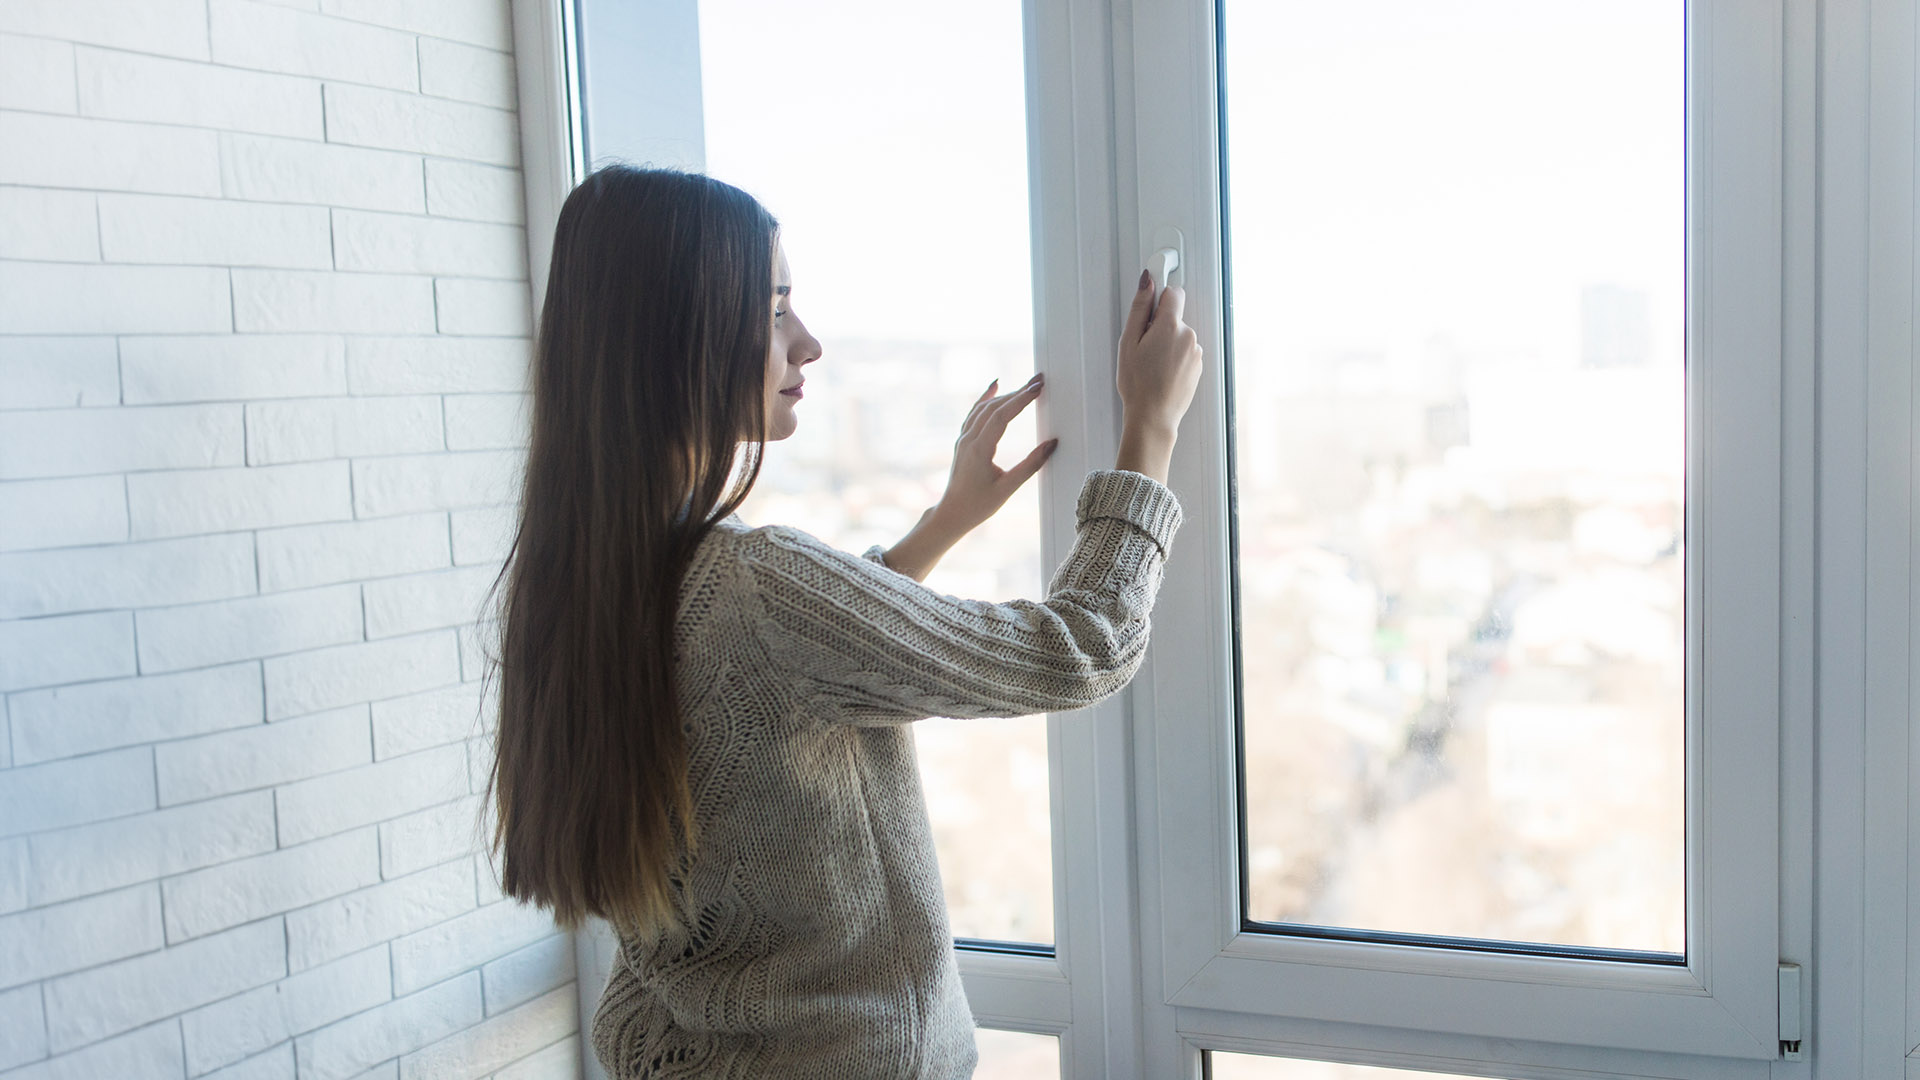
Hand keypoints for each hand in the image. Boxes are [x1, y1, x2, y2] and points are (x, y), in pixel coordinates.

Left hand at [880, 373, 1056, 580]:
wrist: (952, 513)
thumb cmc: (978, 505)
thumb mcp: (1008, 488)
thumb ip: (1031, 465)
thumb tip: (1052, 444)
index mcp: (979, 450)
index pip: (1001, 416)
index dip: (1021, 399)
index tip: (1038, 387)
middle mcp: (968, 439)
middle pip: (994, 407)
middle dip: (1018, 392)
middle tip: (1040, 380)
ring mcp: (963, 439)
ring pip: (984, 408)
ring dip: (1006, 394)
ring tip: (1027, 385)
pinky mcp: (963, 441)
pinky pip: (974, 413)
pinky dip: (986, 397)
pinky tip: (995, 386)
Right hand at [1114, 270, 1202, 481]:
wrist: (1153, 416)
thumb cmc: (1138, 383)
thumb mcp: (1128, 341)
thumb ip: (1140, 307)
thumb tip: (1148, 281)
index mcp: (1171, 326)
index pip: (1174, 292)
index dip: (1160, 298)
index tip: (1151, 305)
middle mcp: (1189, 336)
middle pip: (1175, 317)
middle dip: (1160, 326)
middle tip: (1143, 348)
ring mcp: (1196, 353)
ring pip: (1179, 336)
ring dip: (1167, 344)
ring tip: (1151, 365)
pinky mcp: (1198, 367)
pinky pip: (1185, 352)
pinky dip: (1174, 358)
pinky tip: (1161, 373)